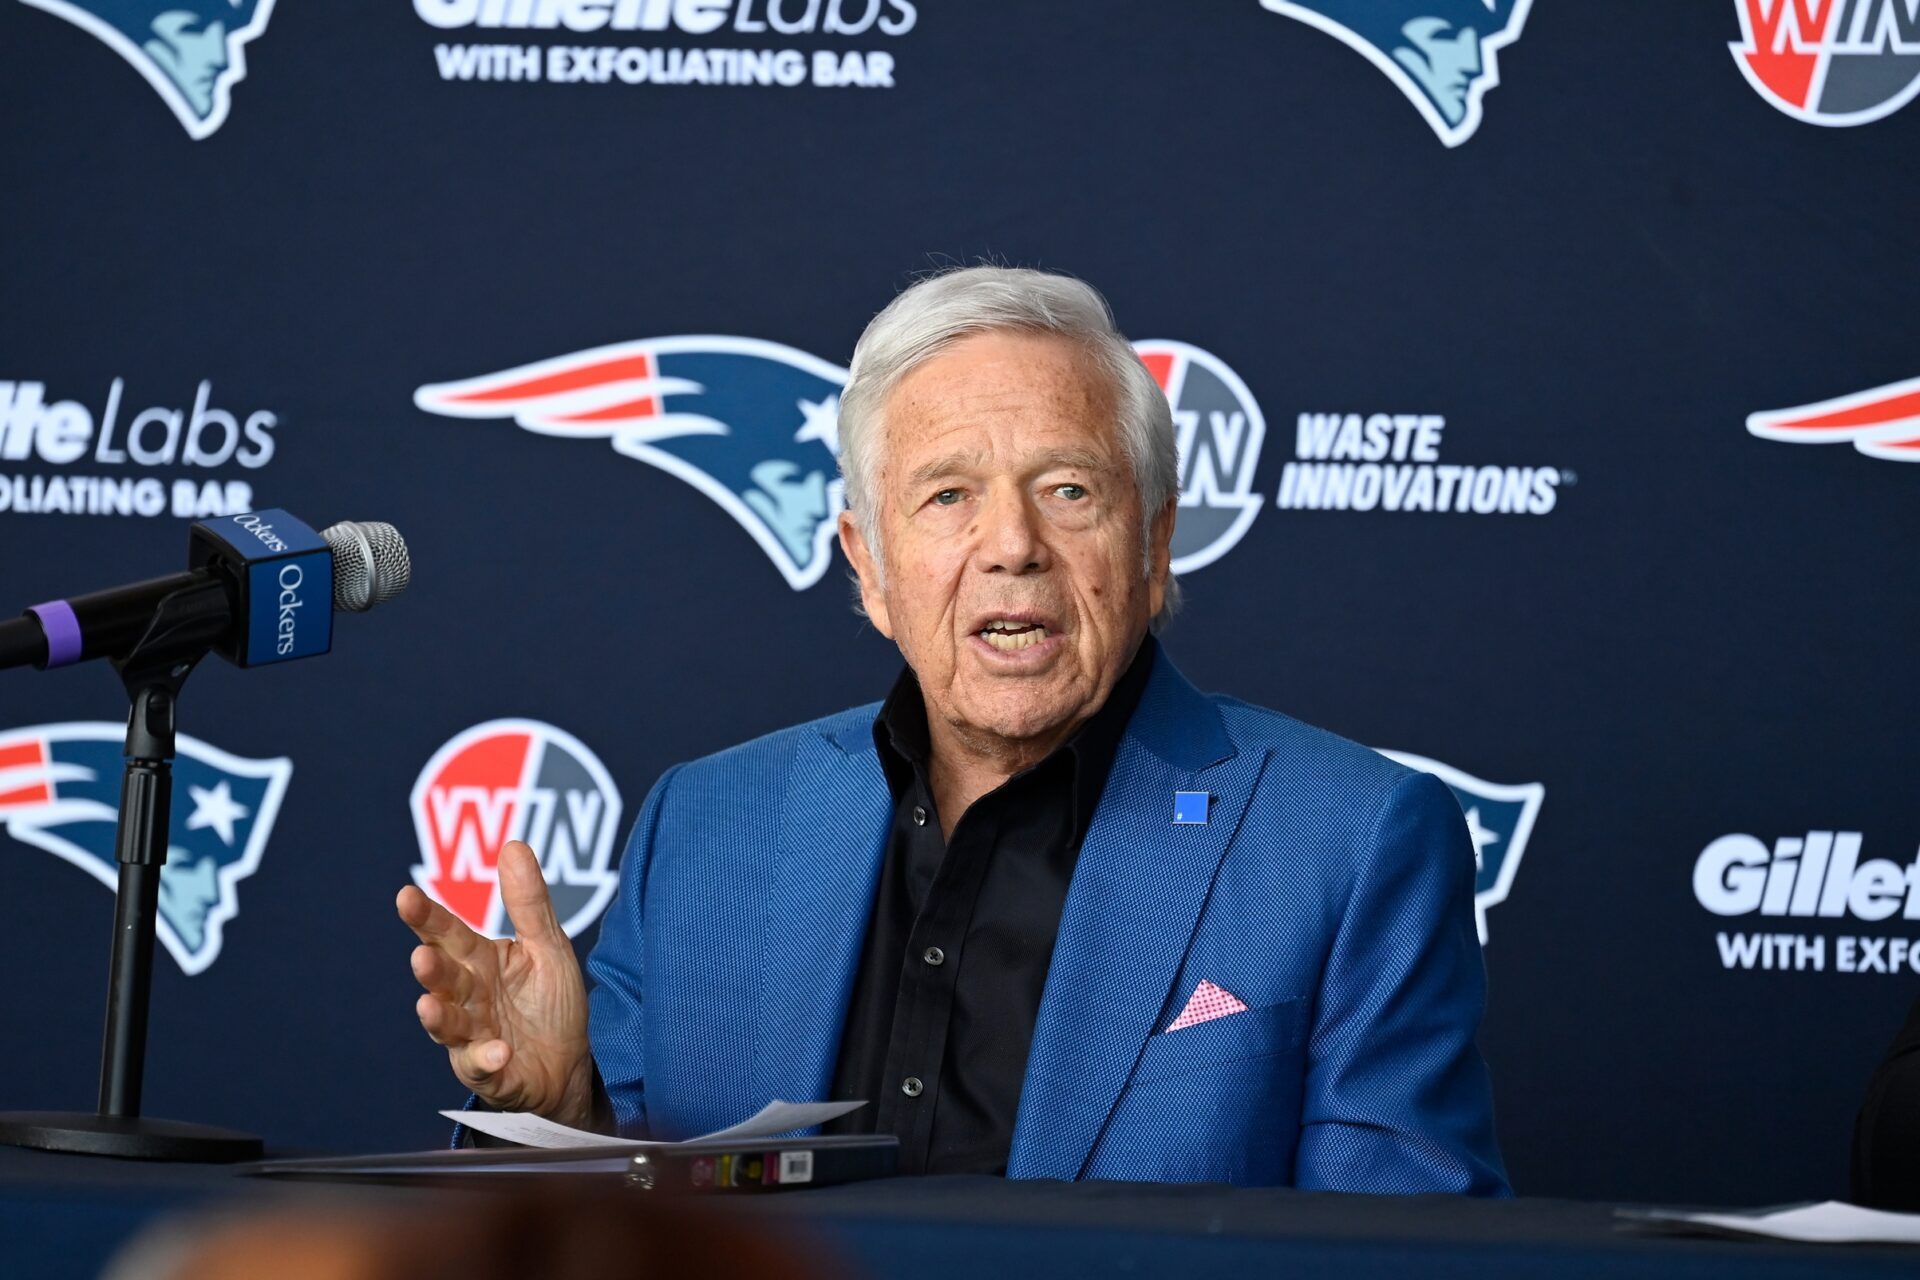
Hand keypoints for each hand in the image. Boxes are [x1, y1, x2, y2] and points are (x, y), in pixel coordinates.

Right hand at [397, 840, 594, 1128]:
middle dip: (430, 970)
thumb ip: (528, 902)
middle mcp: (468, 998)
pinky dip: (487, 1061)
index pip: (447, 935)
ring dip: (439, 1017)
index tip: (406, 896)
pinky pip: (484, 1068)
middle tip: (421, 956)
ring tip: (428, 1006)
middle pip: (444, 979)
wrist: (569, 1063)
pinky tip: (498, 1051)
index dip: (426, 917)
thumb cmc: (549, 1002)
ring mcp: (473, 1037)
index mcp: (479, 962)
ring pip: (450, 1026)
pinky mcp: (490, 1074)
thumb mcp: (547, 946)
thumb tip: (513, 844)